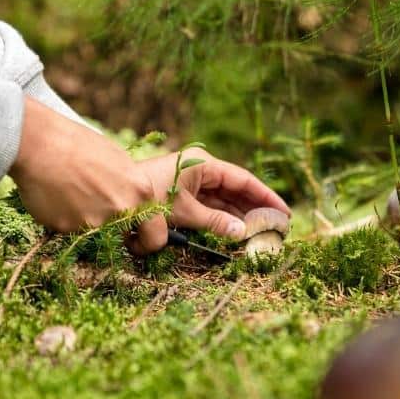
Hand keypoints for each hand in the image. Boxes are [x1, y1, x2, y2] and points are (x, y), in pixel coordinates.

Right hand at [8, 97, 167, 252]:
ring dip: (84, 220)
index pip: (157, 236)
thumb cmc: (79, 144)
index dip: (147, 241)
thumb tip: (131, 203)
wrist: (40, 143)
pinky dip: (63, 217)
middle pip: (123, 237)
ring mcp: (95, 222)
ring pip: (94, 232)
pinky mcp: (68, 228)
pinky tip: (55, 195)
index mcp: (141, 192)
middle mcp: (122, 211)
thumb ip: (128, 188)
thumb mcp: (118, 162)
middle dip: (114, 233)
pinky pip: (70, 229)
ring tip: (70, 192)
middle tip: (97, 214)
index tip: (136, 239)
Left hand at [138, 148, 290, 239]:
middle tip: (276, 227)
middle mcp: (201, 171)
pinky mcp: (183, 196)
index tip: (283, 211)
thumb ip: (215, 222)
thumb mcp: (185, 211)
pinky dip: (222, 220)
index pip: (243, 180)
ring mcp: (192, 184)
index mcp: (204, 165)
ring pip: (223, 202)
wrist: (116, 196)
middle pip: (236, 191)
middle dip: (254, 209)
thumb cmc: (149, 197)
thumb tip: (243, 232)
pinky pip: (210, 208)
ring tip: (260, 233)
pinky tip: (237, 232)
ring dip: (239, 217)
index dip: (264, 196)